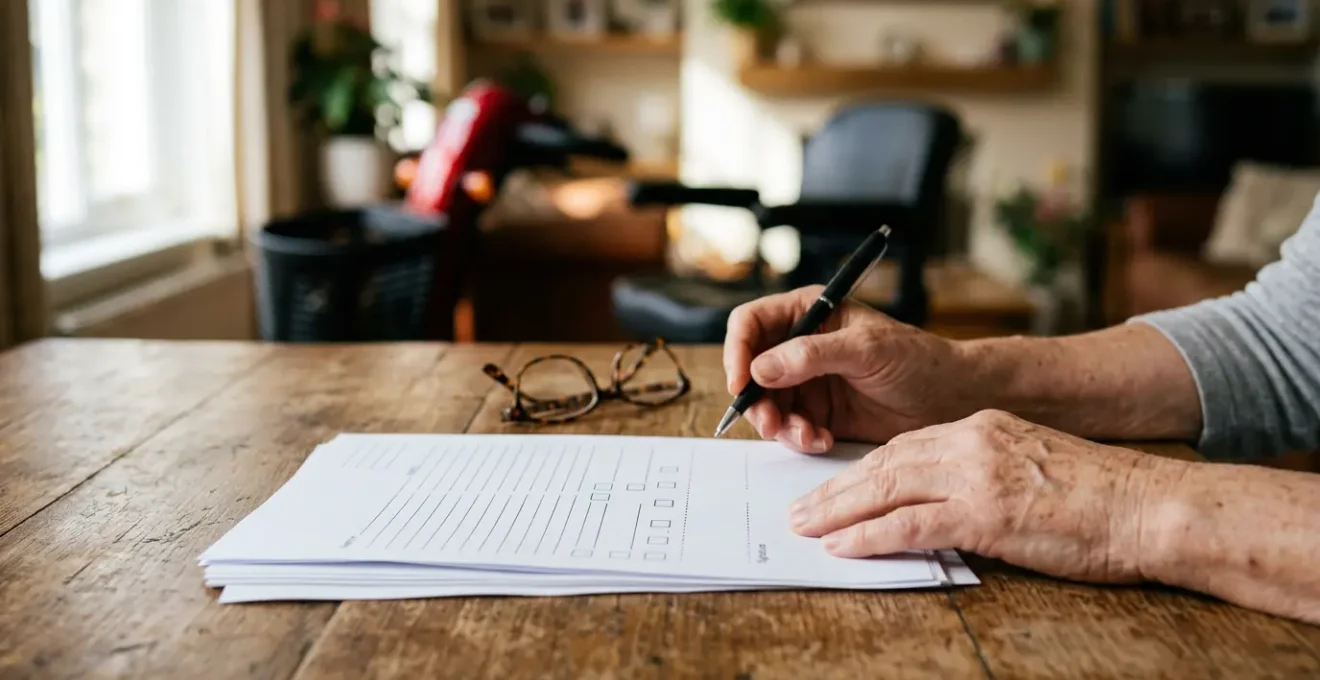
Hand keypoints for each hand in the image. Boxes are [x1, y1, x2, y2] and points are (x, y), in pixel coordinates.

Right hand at [723, 285, 973, 452]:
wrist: (951, 399)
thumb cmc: (918, 359)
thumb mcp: (865, 349)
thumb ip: (811, 355)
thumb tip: (760, 368)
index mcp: (808, 313)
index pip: (750, 324)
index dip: (737, 351)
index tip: (741, 383)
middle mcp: (800, 346)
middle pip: (750, 370)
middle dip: (756, 400)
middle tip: (770, 424)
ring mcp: (808, 382)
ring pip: (767, 404)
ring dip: (779, 425)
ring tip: (808, 436)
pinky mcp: (819, 414)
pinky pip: (790, 428)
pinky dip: (799, 439)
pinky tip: (823, 441)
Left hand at [787, 409, 1186, 583]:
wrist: (1152, 505)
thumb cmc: (1102, 498)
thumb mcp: (1032, 467)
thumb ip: (985, 476)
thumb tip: (943, 505)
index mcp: (982, 428)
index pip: (905, 447)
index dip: (863, 470)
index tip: (833, 487)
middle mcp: (972, 441)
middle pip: (884, 462)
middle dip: (837, 488)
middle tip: (800, 508)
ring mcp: (978, 475)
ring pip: (887, 487)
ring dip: (839, 510)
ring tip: (806, 527)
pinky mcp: (987, 513)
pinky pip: (911, 524)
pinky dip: (871, 535)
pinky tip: (842, 547)